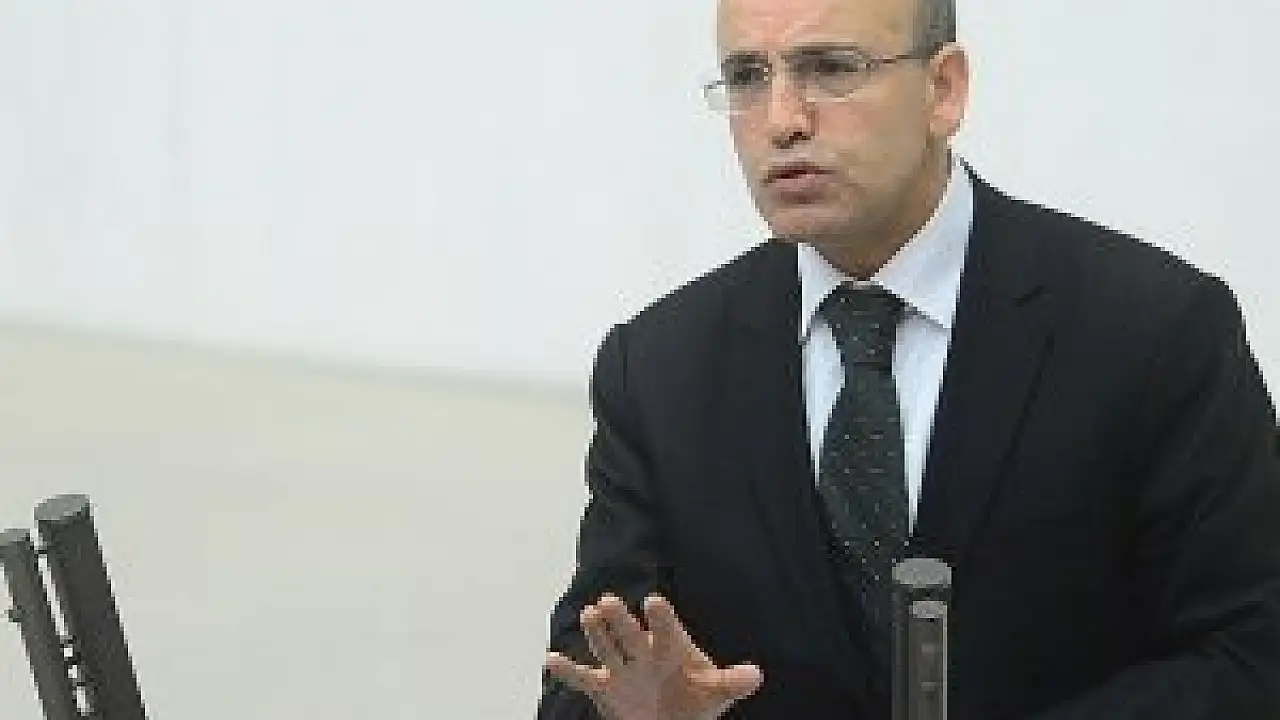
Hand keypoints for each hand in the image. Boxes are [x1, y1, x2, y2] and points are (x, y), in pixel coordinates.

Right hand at [544, 594, 763, 719]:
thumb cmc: (694, 699)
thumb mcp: (716, 693)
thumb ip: (731, 682)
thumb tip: (756, 675)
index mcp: (671, 647)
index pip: (666, 629)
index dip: (661, 617)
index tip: (654, 602)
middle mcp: (643, 652)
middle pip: (629, 634)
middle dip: (620, 620)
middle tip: (608, 601)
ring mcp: (622, 668)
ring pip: (606, 648)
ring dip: (596, 633)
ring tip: (588, 615)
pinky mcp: (605, 687)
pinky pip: (583, 678)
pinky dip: (566, 670)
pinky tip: (550, 660)